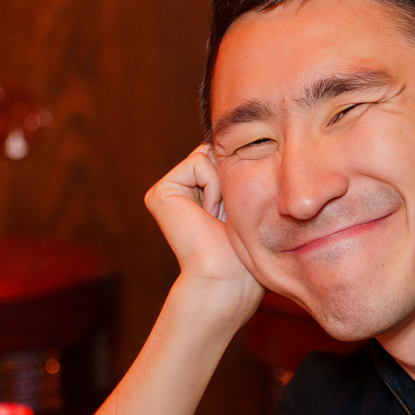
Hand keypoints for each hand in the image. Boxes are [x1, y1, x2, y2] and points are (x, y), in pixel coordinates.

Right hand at [145, 145, 263, 316]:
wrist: (228, 279)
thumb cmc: (246, 253)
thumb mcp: (250, 204)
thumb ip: (242, 171)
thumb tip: (254, 136)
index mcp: (200, 193)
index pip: (227, 158)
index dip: (243, 175)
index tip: (242, 212)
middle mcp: (181, 190)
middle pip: (217, 151)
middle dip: (233, 176)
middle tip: (231, 216)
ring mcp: (168, 191)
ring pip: (209, 154)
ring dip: (226, 184)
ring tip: (220, 218)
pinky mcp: (160, 192)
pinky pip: (199, 162)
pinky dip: (215, 187)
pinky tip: (210, 216)